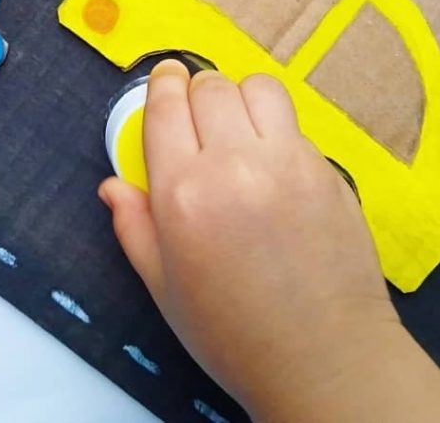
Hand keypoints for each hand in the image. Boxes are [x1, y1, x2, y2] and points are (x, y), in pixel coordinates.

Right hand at [99, 60, 439, 421]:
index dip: (161, 84)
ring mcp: (288, 163)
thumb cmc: (234, 333)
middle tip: (196, 113)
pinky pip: (293, 123)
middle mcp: (235, 166)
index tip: (164, 80)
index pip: (165, 106)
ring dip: (241, 97)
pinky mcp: (327, 170)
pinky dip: (276, 128)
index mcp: (184, 194)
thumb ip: (134, 227)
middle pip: (211, 87)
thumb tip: (113, 185)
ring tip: (239, 126)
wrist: (325, 359)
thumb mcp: (165, 288)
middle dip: (196, 91)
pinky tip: (273, 164)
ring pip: (258, 87)